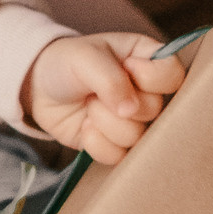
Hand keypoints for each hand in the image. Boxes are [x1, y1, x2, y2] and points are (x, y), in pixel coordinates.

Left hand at [20, 33, 186, 164]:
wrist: (39, 88)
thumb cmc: (66, 63)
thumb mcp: (85, 57)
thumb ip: (111, 79)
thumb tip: (130, 111)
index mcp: (148, 61)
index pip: (173, 74)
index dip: (149, 77)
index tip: (126, 68)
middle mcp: (148, 93)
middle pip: (156, 110)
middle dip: (118, 103)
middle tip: (96, 91)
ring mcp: (136, 121)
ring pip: (137, 137)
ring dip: (104, 122)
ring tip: (89, 105)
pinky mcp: (119, 145)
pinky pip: (119, 156)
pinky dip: (96, 143)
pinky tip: (85, 126)